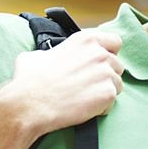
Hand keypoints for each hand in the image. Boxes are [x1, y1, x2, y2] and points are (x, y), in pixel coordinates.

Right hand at [4, 30, 123, 132]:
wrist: (30, 104)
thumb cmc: (30, 80)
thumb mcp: (37, 55)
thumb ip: (51, 52)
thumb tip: (47, 57)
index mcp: (85, 40)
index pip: (114, 42)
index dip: (108, 53)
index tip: (99, 63)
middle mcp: (99, 53)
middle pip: (117, 66)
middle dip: (106, 76)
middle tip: (88, 86)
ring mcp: (106, 74)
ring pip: (117, 85)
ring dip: (104, 92)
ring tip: (84, 99)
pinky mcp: (107, 94)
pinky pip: (111, 103)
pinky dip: (100, 108)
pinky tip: (83, 108)